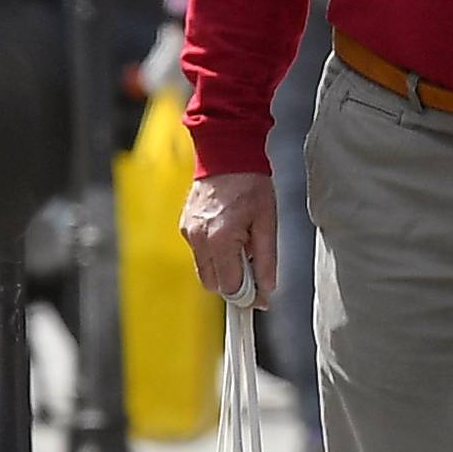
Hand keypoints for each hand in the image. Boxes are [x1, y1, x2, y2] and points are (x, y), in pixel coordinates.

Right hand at [181, 171, 277, 301]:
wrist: (226, 154)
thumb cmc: (250, 183)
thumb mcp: (267, 222)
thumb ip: (266, 259)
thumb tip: (266, 289)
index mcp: (220, 239)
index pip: (230, 287)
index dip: (247, 295)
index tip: (261, 297)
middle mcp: (199, 239)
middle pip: (213, 285)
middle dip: (233, 283)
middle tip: (252, 266)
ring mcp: (188, 233)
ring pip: (205, 271)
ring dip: (223, 269)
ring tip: (241, 245)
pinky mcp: (185, 227)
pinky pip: (199, 254)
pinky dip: (214, 254)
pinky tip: (228, 235)